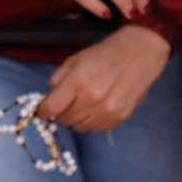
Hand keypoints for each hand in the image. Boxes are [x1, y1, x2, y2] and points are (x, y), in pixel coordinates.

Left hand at [36, 25, 170, 132]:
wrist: (140, 53)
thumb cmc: (104, 54)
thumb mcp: (74, 59)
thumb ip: (57, 79)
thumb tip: (49, 100)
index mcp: (78, 81)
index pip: (52, 109)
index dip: (43, 111)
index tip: (42, 110)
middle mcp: (93, 99)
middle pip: (65, 120)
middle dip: (61, 112)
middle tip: (68, 101)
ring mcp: (108, 110)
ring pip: (80, 127)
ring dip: (77, 118)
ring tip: (84, 102)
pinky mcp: (121, 117)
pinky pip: (97, 129)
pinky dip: (93, 121)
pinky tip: (98, 106)